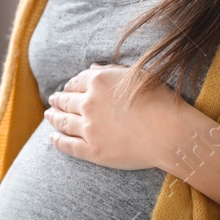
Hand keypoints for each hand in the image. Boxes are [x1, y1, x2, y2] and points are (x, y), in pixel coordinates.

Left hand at [44, 62, 182, 169]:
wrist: (171, 133)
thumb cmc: (161, 101)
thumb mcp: (137, 76)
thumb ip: (111, 71)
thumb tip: (91, 69)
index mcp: (98, 82)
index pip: (76, 82)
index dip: (69, 86)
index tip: (66, 89)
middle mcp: (89, 103)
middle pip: (66, 101)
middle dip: (58, 100)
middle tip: (52, 101)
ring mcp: (89, 128)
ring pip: (63, 122)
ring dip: (53, 118)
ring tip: (48, 116)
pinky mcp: (93, 150)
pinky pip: (68, 145)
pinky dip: (57, 141)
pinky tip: (52, 138)